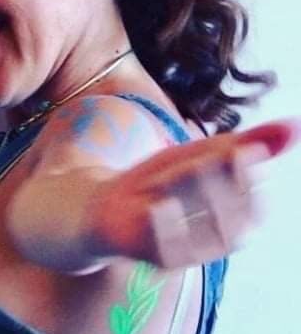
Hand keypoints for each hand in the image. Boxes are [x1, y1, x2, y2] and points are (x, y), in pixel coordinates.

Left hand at [86, 119, 300, 268]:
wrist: (101, 207)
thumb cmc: (158, 182)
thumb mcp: (197, 155)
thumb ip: (243, 143)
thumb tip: (296, 124)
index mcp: (231, 218)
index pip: (254, 205)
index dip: (251, 178)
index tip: (244, 150)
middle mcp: (214, 240)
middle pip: (233, 218)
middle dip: (226, 182)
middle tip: (219, 154)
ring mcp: (187, 252)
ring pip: (204, 233)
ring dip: (199, 196)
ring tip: (190, 168)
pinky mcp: (156, 259)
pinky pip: (170, 251)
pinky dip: (168, 226)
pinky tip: (163, 204)